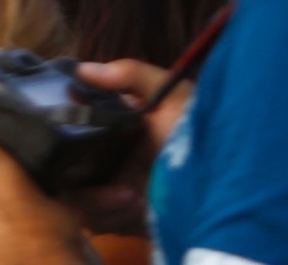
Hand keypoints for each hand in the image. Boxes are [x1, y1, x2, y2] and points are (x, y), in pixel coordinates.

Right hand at [65, 60, 191, 236]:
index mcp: (117, 125)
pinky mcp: (120, 218)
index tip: (66, 126)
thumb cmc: (195, 135)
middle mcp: (109, 155)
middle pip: (67, 162)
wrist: (222, 190)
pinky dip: (107, 215)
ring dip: (95, 197)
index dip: (66, 125)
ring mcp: (112, 189)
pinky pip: (93, 220)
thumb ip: (130, 74)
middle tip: (94, 170)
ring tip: (129, 195)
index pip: (75, 124)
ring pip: (75, 194)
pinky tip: (133, 207)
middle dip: (74, 169)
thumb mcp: (171, 95)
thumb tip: (81, 69)